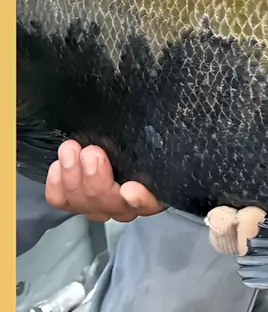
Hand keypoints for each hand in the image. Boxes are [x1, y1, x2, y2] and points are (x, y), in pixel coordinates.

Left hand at [45, 140, 165, 222]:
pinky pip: (62, 201)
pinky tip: (58, 165)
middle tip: (90, 152)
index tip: (131, 188)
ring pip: (83, 203)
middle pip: (110, 203)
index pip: (151, 203)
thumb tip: (165, 107)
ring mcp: (98, 204)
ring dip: (73, 177)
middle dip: (96, 179)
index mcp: (153, 189)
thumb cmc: (141, 135)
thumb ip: (154, 132)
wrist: (110, 140)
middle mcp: (126, 204)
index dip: (141, 199)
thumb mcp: (150, 132)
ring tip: (69, 149)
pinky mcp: (74, 201)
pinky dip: (57, 185)